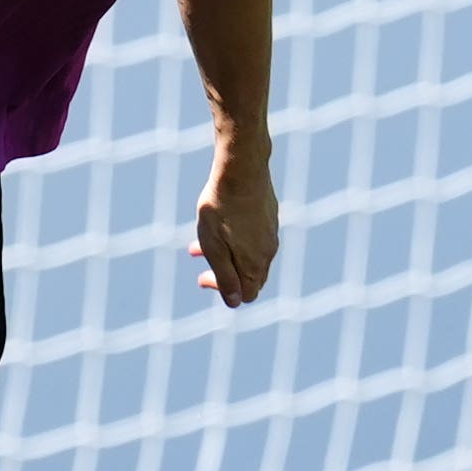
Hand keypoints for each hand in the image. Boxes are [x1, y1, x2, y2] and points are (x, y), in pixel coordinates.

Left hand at [188, 150, 278, 307]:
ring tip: (200, 242)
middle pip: (250, 276)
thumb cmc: (222, 208)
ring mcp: (271, 232)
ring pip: (249, 254)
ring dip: (226, 254)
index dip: (225, 293)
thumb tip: (235, 302)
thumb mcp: (214, 247)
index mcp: (256, 263)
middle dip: (225, 274)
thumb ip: (225, 276)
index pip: (247, 295)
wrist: (242, 168)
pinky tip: (218, 223)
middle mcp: (269, 251)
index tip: (203, 277)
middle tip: (201, 262)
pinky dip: (235, 238)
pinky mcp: (269, 215)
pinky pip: (253, 236)